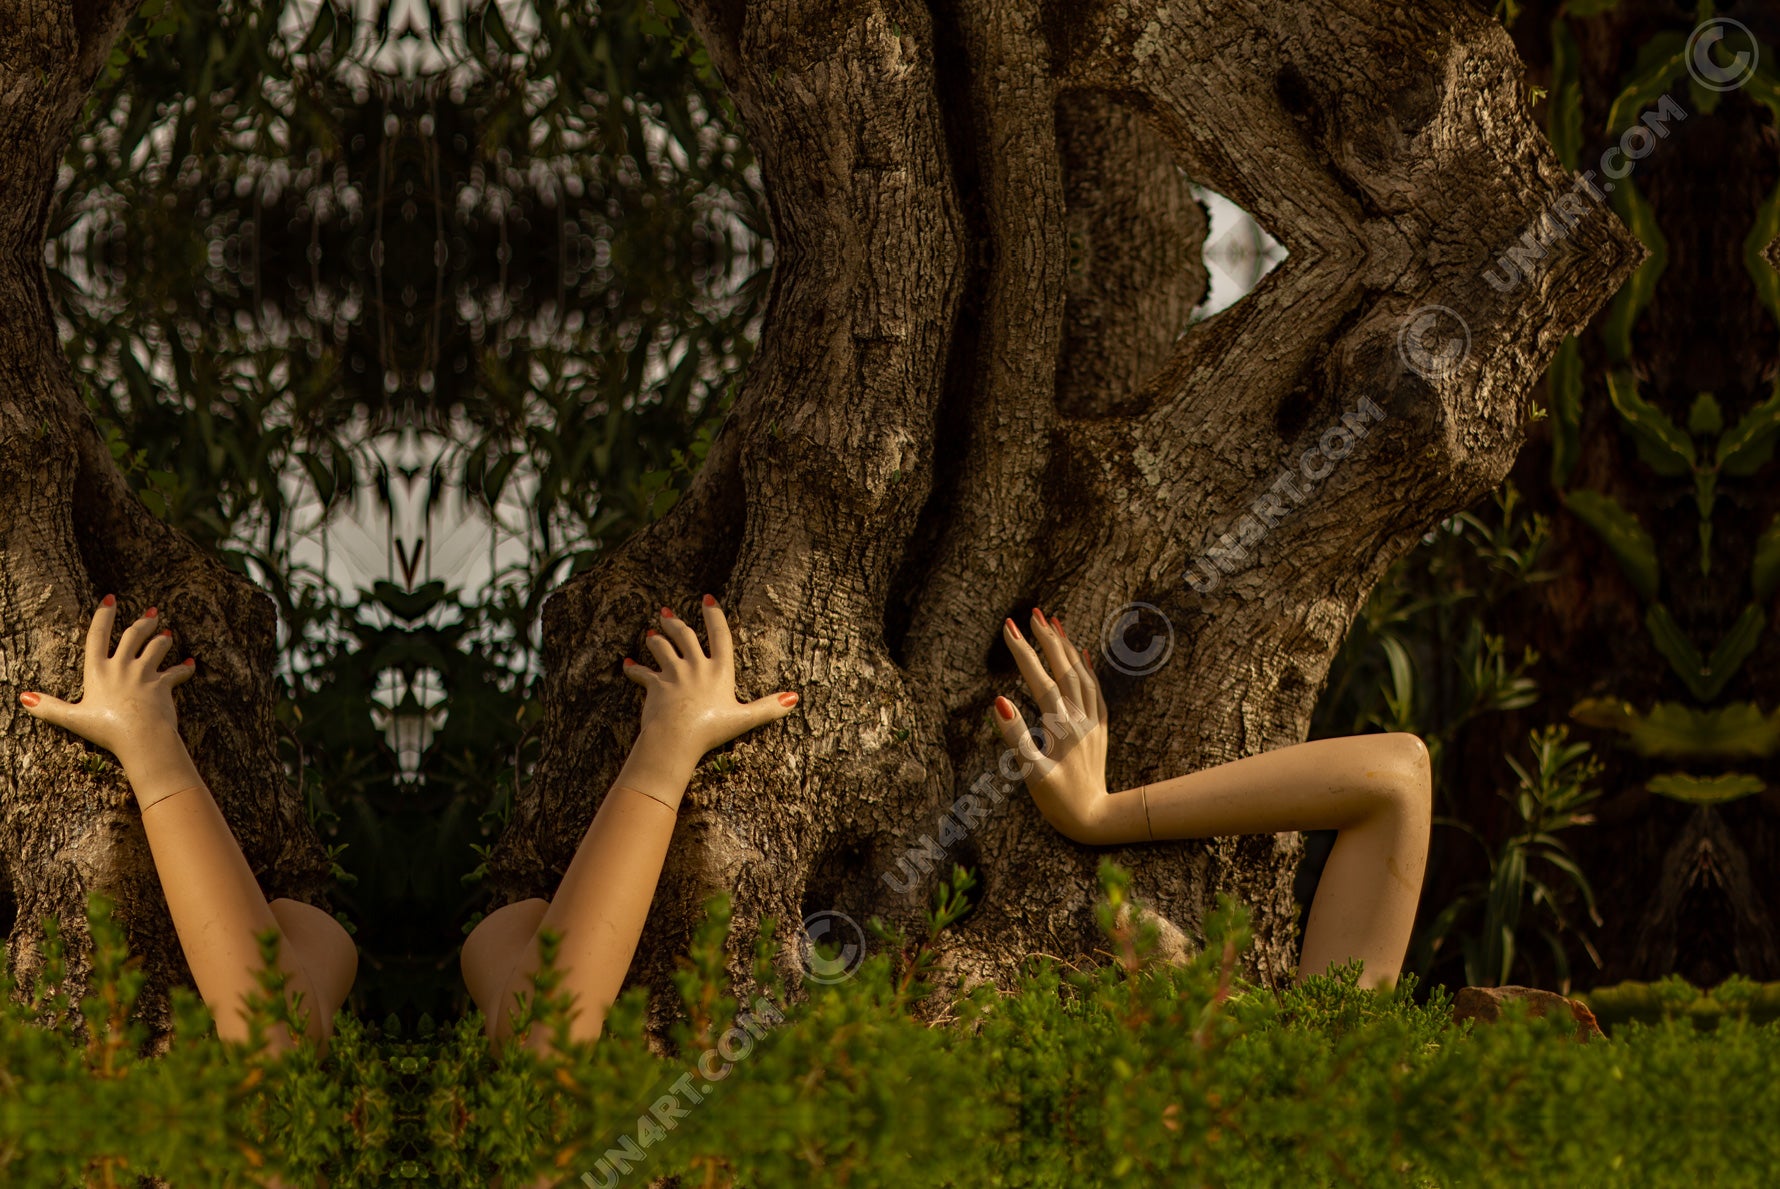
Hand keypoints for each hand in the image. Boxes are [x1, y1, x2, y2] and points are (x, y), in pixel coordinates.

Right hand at [19, 596, 195, 768]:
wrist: (140, 735)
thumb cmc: (106, 728)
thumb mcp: (72, 718)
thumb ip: (49, 707)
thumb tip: (24, 698)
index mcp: (98, 670)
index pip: (97, 636)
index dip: (103, 616)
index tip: (110, 599)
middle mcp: (122, 666)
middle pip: (133, 636)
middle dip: (143, 623)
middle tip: (152, 613)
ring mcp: (145, 674)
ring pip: (157, 648)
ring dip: (162, 640)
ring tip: (167, 634)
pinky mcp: (163, 685)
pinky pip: (177, 673)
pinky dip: (185, 668)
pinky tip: (192, 663)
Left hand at [622, 595, 798, 760]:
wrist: (677, 736)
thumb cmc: (712, 729)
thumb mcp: (745, 718)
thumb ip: (768, 708)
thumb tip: (795, 699)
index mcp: (719, 670)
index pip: (719, 635)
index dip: (714, 615)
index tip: (707, 598)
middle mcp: (695, 666)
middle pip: (685, 636)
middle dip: (676, 622)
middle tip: (667, 612)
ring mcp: (673, 674)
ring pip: (662, 648)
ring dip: (656, 639)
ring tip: (651, 633)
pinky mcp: (655, 686)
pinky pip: (641, 674)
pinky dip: (633, 668)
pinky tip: (625, 663)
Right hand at [994, 607, 1109, 837]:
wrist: (1098, 821)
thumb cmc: (1059, 803)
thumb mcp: (1031, 774)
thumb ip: (1015, 737)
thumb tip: (998, 701)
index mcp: (1062, 727)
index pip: (1039, 680)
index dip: (1023, 652)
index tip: (1008, 626)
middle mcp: (1081, 718)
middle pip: (1064, 669)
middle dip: (1046, 639)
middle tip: (1032, 612)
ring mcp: (1093, 723)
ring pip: (1081, 674)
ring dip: (1066, 647)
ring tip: (1053, 624)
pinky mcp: (1099, 730)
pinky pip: (1095, 690)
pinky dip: (1087, 669)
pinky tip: (1082, 655)